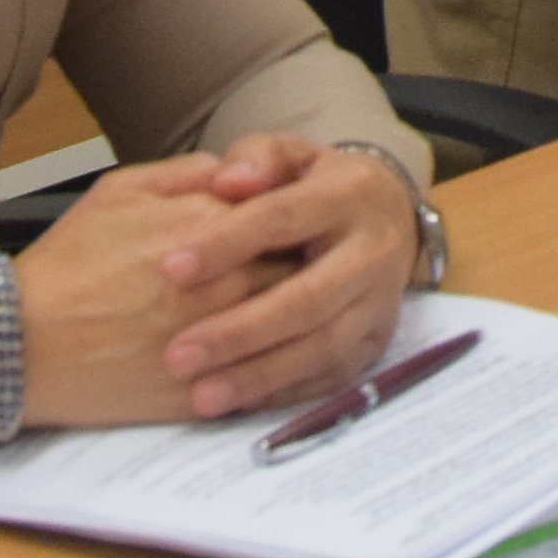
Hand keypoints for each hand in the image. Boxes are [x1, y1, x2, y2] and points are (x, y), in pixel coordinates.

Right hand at [0, 154, 297, 433]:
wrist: (18, 343)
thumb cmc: (67, 264)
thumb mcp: (122, 190)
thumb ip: (190, 174)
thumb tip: (237, 175)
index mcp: (207, 228)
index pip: (286, 218)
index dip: (299, 222)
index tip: (307, 225)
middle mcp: (223, 284)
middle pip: (301, 273)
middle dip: (311, 270)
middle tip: (322, 269)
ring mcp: (217, 343)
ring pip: (291, 330)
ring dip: (303, 321)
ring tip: (308, 314)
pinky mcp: (203, 392)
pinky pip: (265, 383)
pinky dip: (281, 372)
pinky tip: (284, 362)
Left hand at [147, 135, 422, 419]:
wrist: (387, 215)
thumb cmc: (315, 185)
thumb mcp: (291, 154)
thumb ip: (257, 159)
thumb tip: (227, 180)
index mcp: (349, 193)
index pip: (283, 218)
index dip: (227, 243)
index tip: (170, 269)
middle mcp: (374, 251)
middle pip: (307, 298)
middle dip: (240, 331)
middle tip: (176, 356)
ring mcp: (380, 302)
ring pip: (321, 347)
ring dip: (260, 375)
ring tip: (201, 396)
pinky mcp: (377, 343)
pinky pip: (331, 377)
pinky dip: (283, 392)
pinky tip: (237, 403)